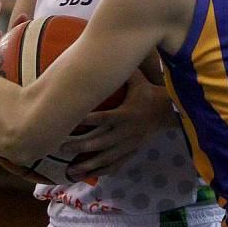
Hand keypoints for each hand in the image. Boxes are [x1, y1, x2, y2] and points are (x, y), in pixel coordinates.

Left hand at [60, 70, 175, 180]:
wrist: (166, 112)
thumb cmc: (148, 93)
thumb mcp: (138, 80)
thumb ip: (123, 71)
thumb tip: (109, 50)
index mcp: (125, 113)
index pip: (102, 118)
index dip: (86, 121)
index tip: (68, 123)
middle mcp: (125, 131)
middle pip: (100, 140)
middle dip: (80, 145)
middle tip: (61, 148)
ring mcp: (127, 145)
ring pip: (105, 157)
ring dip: (87, 164)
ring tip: (70, 170)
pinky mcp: (130, 152)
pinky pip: (115, 164)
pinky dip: (101, 171)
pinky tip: (88, 176)